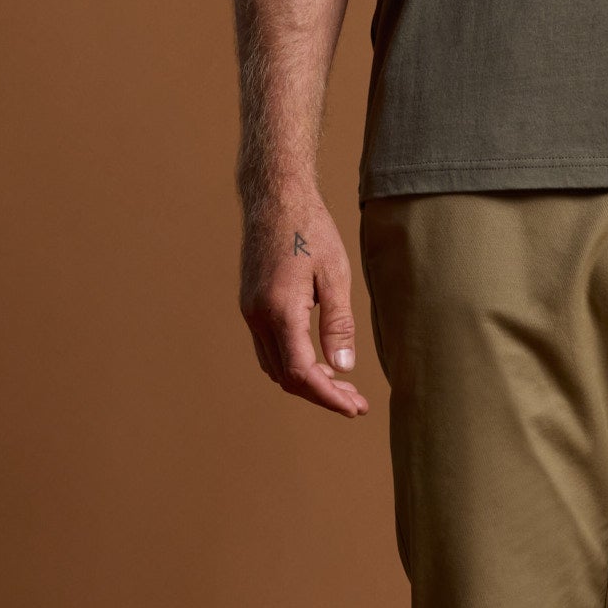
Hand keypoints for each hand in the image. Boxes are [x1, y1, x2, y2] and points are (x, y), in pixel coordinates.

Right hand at [239, 192, 369, 416]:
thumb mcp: (335, 275)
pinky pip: (269, 349)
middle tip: (357, 402)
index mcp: (279, 310)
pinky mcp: (251, 305)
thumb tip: (344, 367)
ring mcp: (250, 312)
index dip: (328, 397)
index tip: (355, 408)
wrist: (275, 199)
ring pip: (275, 366)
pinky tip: (319, 361)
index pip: (301, 373)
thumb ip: (339, 324)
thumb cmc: (310, 230)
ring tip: (343, 385)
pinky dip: (293, 363)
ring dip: (307, 381)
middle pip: (286, 377)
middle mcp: (257, 316)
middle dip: (322, 394)